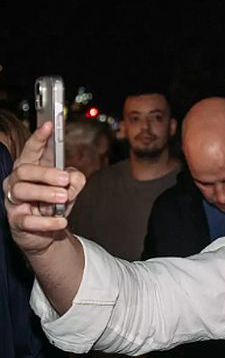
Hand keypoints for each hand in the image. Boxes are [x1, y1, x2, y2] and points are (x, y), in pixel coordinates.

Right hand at [3, 122, 85, 256]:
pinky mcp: (17, 221)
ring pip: (22, 191)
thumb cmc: (56, 205)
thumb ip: (76, 180)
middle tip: (64, 179)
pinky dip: (47, 221)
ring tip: (63, 198)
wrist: (48, 233)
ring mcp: (14, 201)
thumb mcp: (70, 189)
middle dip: (45, 173)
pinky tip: (61, 221)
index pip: (32, 150)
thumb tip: (72, 180)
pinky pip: (28, 220)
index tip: (49, 125)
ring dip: (45, 193)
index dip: (39, 137)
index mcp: (31, 169)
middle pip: (24, 170)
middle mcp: (17, 182)